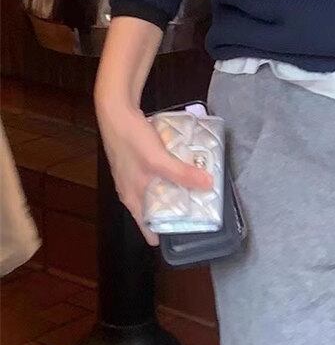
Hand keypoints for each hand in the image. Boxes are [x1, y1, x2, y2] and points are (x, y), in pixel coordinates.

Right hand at [96, 98, 212, 245]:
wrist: (115, 110)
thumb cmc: (131, 139)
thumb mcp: (159, 160)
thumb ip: (182, 174)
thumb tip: (208, 186)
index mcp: (132, 198)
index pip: (148, 227)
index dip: (167, 234)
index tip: (188, 234)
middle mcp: (131, 191)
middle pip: (156, 209)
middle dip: (176, 210)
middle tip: (200, 209)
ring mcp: (133, 176)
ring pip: (157, 191)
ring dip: (174, 191)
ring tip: (196, 189)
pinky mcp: (137, 161)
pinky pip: (156, 175)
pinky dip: (169, 175)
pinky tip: (183, 168)